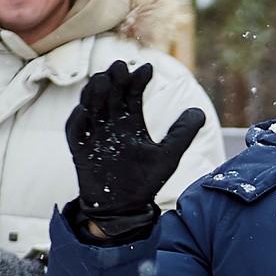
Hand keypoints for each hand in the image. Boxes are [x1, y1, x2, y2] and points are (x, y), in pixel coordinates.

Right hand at [65, 61, 208, 233]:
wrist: (125, 209)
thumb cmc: (145, 181)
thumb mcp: (168, 156)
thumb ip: (182, 134)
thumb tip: (201, 111)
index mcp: (131, 122)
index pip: (132, 94)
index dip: (138, 80)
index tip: (148, 68)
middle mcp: (111, 125)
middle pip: (110, 96)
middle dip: (115, 80)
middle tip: (120, 66)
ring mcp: (94, 137)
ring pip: (91, 108)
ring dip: (95, 94)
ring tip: (103, 80)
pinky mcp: (80, 152)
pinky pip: (75, 133)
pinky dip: (78, 121)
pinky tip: (84, 110)